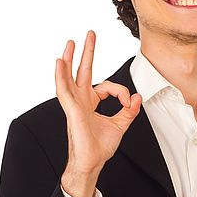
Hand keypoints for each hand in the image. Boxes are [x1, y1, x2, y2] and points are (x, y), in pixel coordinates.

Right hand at [55, 30, 141, 176]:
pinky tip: (60, 63)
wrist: (91, 162)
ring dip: (70, 59)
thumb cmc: (99, 147)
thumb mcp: (120, 125)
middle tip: (90, 34)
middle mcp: (80, 101)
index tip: (129, 101)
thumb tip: (137, 97)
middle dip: (87, 52)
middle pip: (82, 71)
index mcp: (90, 103)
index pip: (106, 86)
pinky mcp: (72, 111)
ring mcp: (74, 105)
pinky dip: (61, 76)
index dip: (120, 91)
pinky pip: (64, 91)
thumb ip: (129, 111)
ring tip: (71, 43)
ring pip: (69, 77)